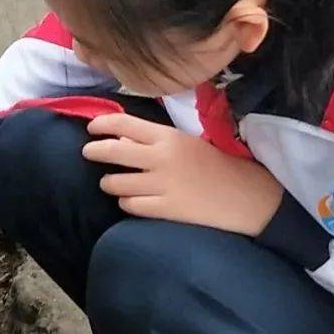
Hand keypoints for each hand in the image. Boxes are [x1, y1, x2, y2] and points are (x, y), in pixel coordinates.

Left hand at [83, 113, 282, 234]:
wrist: (245, 195)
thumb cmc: (214, 163)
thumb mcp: (184, 142)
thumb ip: (151, 139)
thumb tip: (118, 138)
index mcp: (167, 137)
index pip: (122, 123)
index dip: (101, 124)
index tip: (91, 128)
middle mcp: (160, 159)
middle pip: (112, 152)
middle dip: (94, 151)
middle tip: (88, 152)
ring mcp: (162, 185)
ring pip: (116, 183)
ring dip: (108, 182)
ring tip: (110, 182)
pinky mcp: (167, 210)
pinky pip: (131, 206)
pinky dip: (125, 202)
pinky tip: (128, 200)